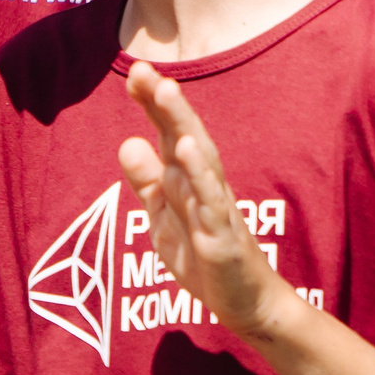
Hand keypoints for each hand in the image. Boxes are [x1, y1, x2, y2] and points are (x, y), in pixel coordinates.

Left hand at [117, 64, 293, 342]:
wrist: (247, 304)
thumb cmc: (206, 258)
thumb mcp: (164, 218)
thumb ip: (148, 182)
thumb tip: (128, 142)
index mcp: (187, 181)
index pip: (168, 135)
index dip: (151, 106)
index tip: (133, 74)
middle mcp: (205, 185)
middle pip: (185, 136)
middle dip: (165, 103)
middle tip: (144, 69)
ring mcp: (216, 207)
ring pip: (199, 158)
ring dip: (182, 124)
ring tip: (165, 92)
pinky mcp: (223, 235)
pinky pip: (211, 200)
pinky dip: (199, 173)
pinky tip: (186, 149)